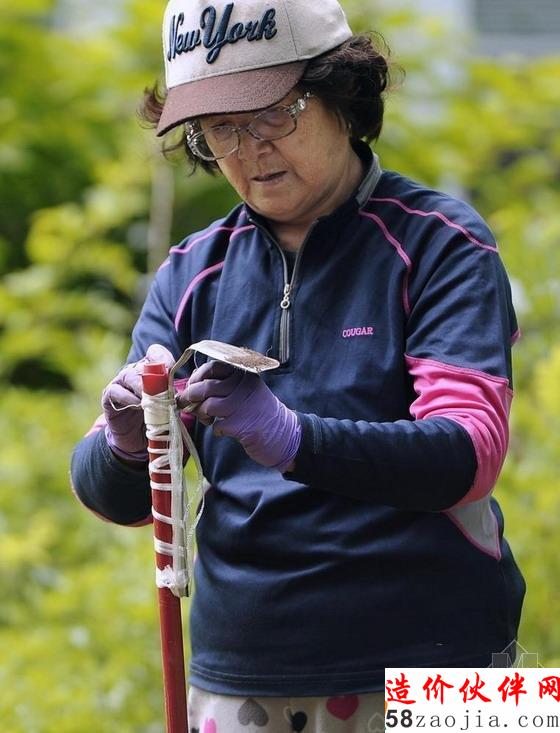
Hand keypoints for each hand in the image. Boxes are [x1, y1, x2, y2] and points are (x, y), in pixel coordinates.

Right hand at [102, 344, 174, 461]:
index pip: (155, 353)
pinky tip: (138, 405)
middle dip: (155, 378)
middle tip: (163, 391)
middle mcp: (134, 372)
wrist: (135, 439)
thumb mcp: (167, 406)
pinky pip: (117, 391)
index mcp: (149, 370)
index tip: (170, 368)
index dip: (163, 357)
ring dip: (142, 388)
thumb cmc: (154, 419)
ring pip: (130, 376)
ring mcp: (120, 382)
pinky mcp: (108, 395)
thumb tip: (184, 394)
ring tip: (150, 400)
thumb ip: (173, 396)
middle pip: (143, 365)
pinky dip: (129, 398)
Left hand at [179, 361, 300, 472]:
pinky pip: (216, 425)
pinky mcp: (240, 424)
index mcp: (244, 374)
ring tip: (209, 419)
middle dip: (190, 397)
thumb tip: (193, 383)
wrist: (283, 434)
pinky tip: (225, 430)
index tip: (192, 386)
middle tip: (186, 404)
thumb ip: (224, 384)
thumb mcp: (246, 390)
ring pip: (207, 406)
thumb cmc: (259, 412)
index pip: (212, 367)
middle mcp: (243, 386)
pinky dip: (216, 429)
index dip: (197, 377)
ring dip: (202, 414)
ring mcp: (242, 405)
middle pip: (205, 387)